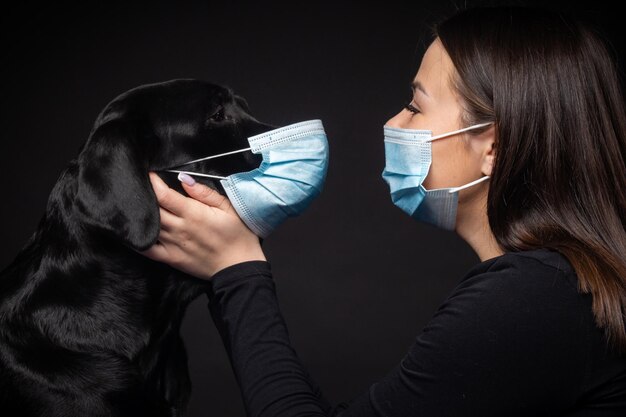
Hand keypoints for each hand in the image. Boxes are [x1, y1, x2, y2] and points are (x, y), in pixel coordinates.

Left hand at [140, 172, 265, 278]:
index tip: (149, 173)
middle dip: (145, 195)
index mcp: (193, 214)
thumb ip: (205, 193)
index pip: (164, 195)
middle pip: (152, 209)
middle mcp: (179, 228)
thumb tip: (184, 179)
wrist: (239, 267)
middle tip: (141, 186)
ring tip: (138, 204)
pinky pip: (148, 249)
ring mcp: (173, 244)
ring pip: (148, 226)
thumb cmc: (238, 235)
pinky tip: (133, 232)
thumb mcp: (229, 208)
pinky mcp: (171, 258)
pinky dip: (137, 240)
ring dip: (140, 214)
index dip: (153, 182)